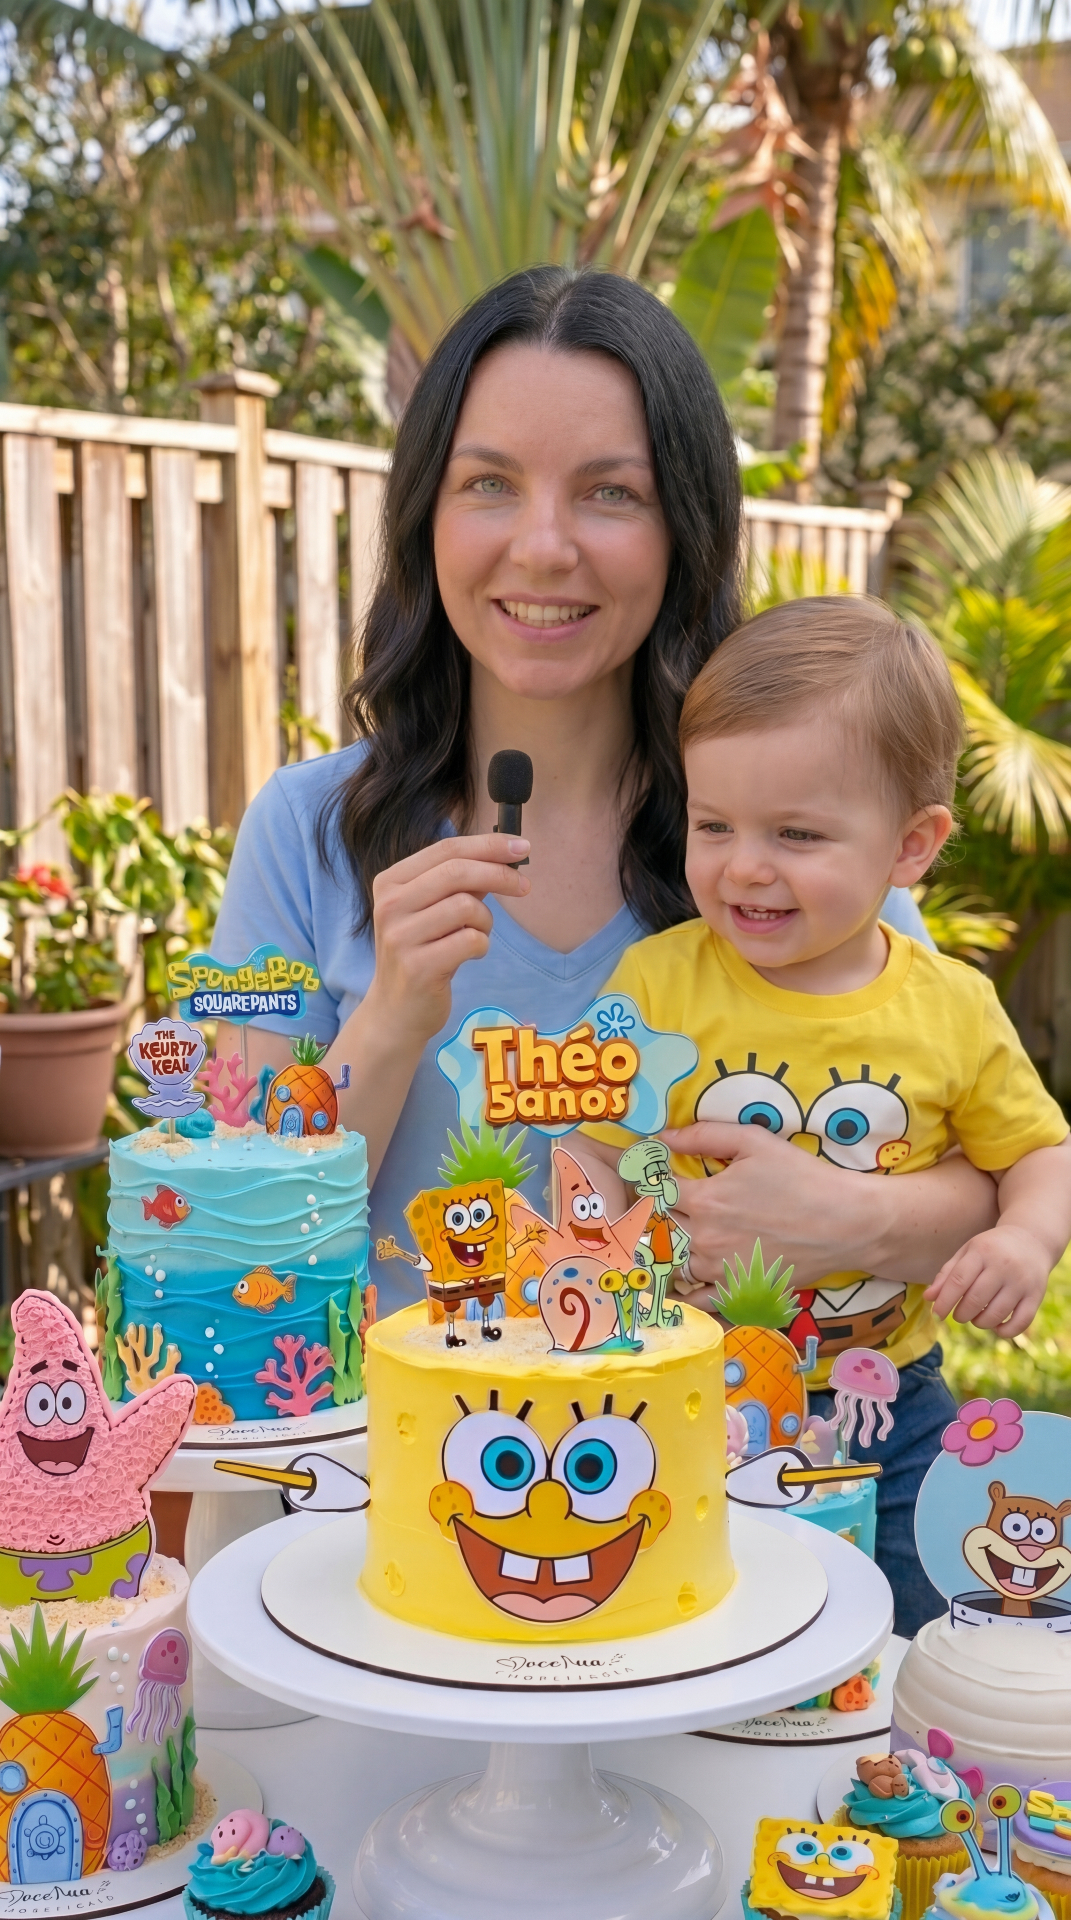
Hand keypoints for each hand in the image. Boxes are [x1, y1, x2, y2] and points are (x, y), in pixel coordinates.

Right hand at [364, 832, 529, 1044]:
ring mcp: (401, 936)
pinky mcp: (418, 966)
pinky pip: (471, 941)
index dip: (489, 845)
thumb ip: (461, 882)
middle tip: (524, 887)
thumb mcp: (431, 910)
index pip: (446, 849)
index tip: (522, 846)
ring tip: (477, 935)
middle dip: (500, 875)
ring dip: (486, 921)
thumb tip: (505, 855)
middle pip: (458, 872)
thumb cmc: (420, 953)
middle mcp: (390, 905)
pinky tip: (470, 955)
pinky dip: (482, 945)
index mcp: (391, 882)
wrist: (395, 1011)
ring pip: (467, 906)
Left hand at [662, 1120, 883, 1289]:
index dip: (652, 1183)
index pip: (657, 1191)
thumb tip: (663, 1137)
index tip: (653, 1179)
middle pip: (661, 1228)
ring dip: (669, 1250)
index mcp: (704, 1199)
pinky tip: (680, 1281)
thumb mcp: (754, 1142)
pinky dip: (684, 1291)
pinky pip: (696, 1299)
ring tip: (673, 1239)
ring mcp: (718, 1270)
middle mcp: (704, 1238)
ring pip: (673, 1263)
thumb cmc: (802, 1177)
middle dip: (658, 1216)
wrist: (846, 1223)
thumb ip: (705, 1136)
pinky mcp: (736, 1291)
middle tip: (661, 1209)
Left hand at [925, 1223, 1050, 1337]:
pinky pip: (1020, 1322)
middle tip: (958, 1315)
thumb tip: (928, 1298)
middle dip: (961, 1314)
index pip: (958, 1281)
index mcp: (982, 1252)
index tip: (937, 1314)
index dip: (944, 1301)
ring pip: (996, 1314)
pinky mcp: (1036, 1295)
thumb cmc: (991, 1249)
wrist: (1031, 1240)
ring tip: (975, 1317)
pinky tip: (996, 1326)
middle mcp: (1003, 1266)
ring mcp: (1022, 1281)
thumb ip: (947, 1274)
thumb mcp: (968, 1252)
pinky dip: (1004, 1331)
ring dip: (979, 1323)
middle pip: (976, 1300)